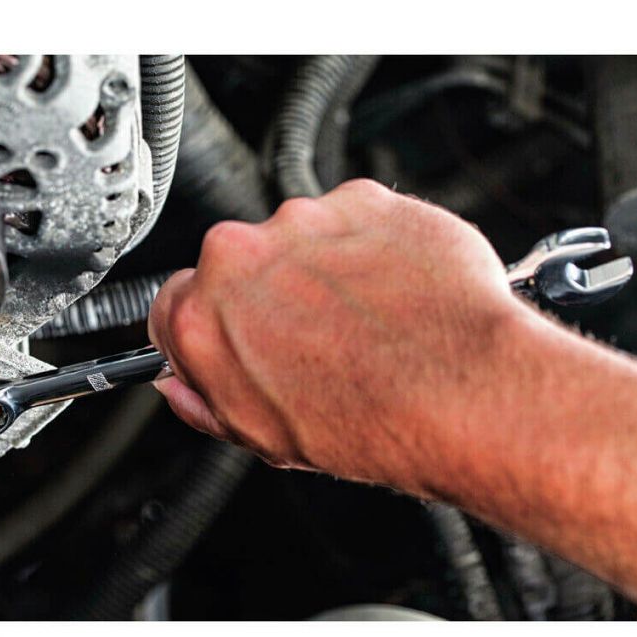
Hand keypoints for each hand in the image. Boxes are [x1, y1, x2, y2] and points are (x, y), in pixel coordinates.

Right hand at [148, 178, 522, 494]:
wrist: (462, 392)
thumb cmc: (368, 422)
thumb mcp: (260, 436)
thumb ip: (204, 399)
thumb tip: (183, 383)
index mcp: (201, 316)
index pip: (175, 304)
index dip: (207, 325)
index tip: (232, 334)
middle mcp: (240, 256)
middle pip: (238, 266)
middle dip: (267, 296)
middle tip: (314, 338)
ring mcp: (303, 221)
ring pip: (298, 240)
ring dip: (323, 271)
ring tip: (366, 320)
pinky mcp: (362, 200)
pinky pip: (354, 221)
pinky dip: (371, 249)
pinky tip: (394, 294)